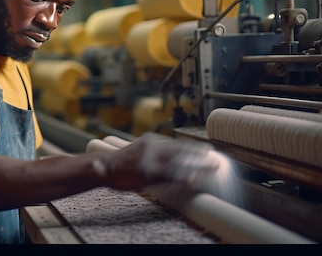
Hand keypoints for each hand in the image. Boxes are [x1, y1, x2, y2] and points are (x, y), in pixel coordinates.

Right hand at [104, 132, 220, 190]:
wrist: (104, 166)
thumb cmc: (122, 162)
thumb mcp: (140, 152)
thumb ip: (156, 154)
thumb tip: (172, 159)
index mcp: (151, 141)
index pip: (177, 144)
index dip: (194, 148)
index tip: (209, 151)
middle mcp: (153, 148)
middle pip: (182, 151)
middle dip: (200, 155)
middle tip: (217, 158)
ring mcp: (150, 160)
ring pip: (178, 161)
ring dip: (197, 165)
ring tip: (212, 167)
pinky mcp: (147, 173)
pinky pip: (168, 175)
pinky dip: (181, 177)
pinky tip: (192, 180)